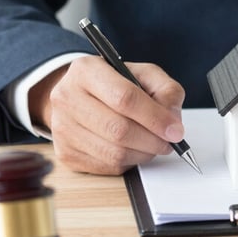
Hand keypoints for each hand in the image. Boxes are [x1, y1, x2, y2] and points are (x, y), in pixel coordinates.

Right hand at [28, 56, 185, 174]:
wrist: (82, 96)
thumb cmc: (117, 84)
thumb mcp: (145, 75)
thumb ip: (166, 91)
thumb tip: (173, 122)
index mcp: (87, 70)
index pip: (124, 98)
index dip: (155, 117)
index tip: (175, 130)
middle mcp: (67, 97)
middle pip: (118, 129)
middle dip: (152, 140)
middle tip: (169, 142)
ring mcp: (62, 128)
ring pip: (113, 152)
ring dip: (143, 154)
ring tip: (154, 145)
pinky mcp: (65, 153)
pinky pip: (106, 166)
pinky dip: (128, 162)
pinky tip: (135, 150)